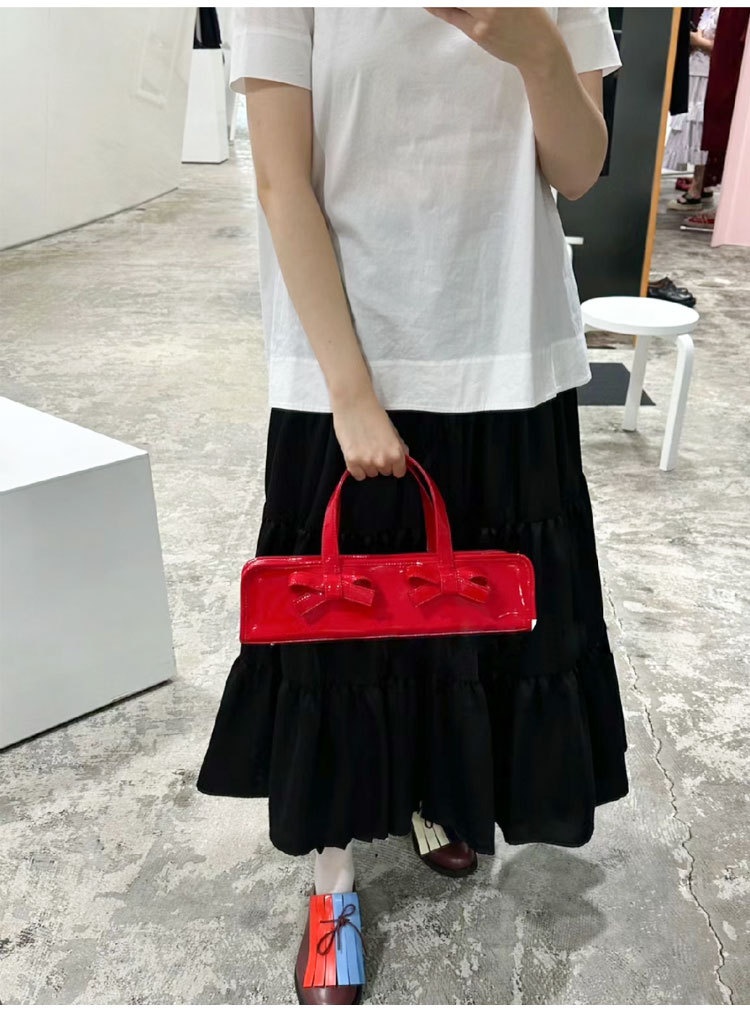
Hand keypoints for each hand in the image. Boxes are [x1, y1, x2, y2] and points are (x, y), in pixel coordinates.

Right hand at [331, 389, 408, 480]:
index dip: (395, 465)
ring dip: (369, 465)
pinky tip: (356, 455)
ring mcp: (366, 462)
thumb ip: (399, 447)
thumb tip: (404, 459)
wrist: (354, 403)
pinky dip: (357, 469)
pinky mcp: (351, 461)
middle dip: (382, 464)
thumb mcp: (393, 430)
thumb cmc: (374, 414)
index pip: (399, 472)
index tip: (389, 459)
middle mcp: (382, 461)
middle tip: (374, 448)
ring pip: (371, 474)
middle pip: (385, 473)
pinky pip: (358, 475)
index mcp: (396, 453)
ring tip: (364, 449)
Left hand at [423, 7, 556, 70]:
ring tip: (428, 0)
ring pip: (455, 1)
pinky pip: (453, 16)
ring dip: (439, 0)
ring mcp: (486, 14)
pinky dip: (438, 7)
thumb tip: (466, 3)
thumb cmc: (529, 18)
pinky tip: (429, 3)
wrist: (539, 49)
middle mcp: (494, 0)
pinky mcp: (479, 32)